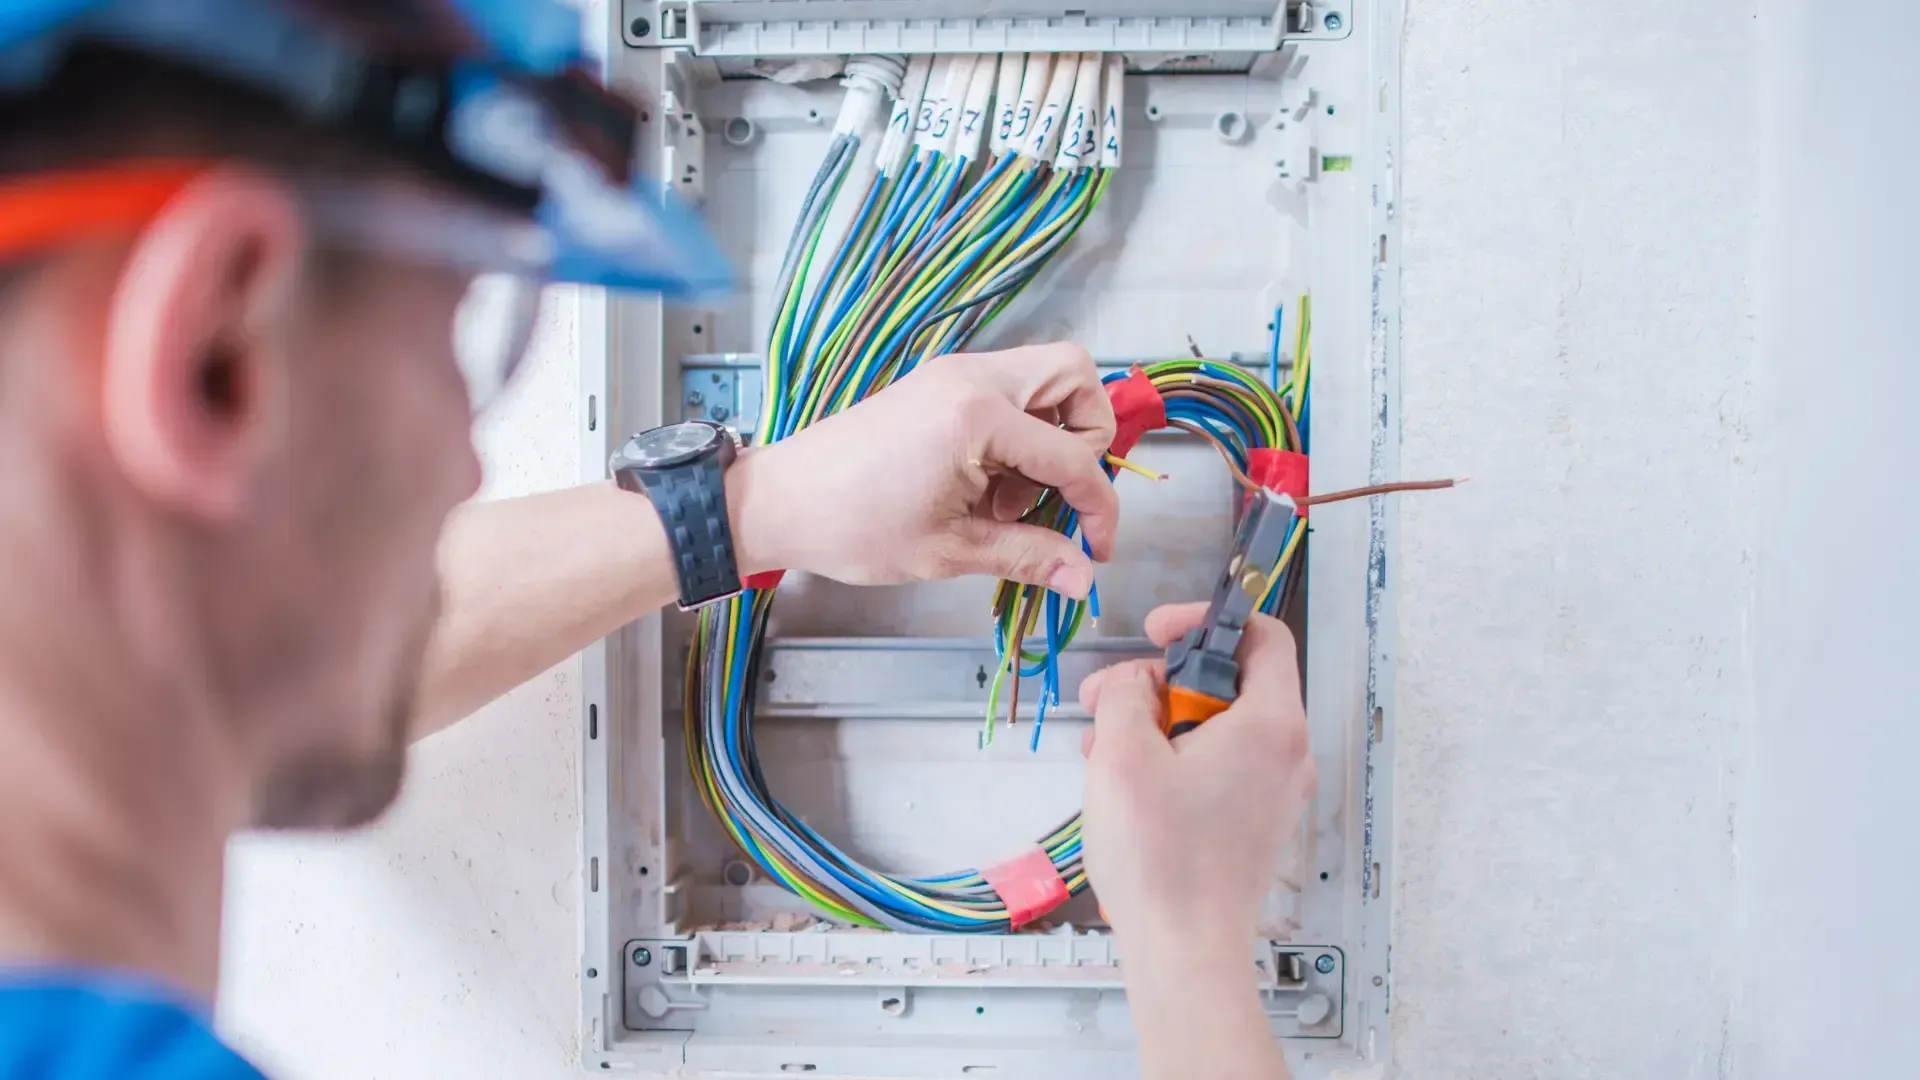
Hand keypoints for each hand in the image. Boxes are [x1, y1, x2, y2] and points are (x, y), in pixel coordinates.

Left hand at [735, 343, 1118, 596]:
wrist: (781, 500)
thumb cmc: (852, 525)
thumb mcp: (949, 550)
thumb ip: (1027, 557)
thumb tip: (1083, 578)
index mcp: (979, 416)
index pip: (1075, 454)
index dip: (1098, 507)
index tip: (1095, 549)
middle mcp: (973, 378)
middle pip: (1075, 376)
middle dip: (1089, 436)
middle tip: (1059, 495)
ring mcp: (954, 375)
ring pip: (1044, 379)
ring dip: (1052, 436)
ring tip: (1011, 502)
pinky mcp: (939, 385)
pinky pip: (1007, 394)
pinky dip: (1019, 433)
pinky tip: (987, 488)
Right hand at [1077, 603, 1315, 951]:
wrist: (1185, 950)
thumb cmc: (1162, 857)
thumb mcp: (1122, 753)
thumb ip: (1125, 693)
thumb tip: (1132, 684)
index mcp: (1271, 724)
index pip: (1261, 635)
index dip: (1204, 620)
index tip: (1155, 634)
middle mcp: (1286, 754)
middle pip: (1228, 682)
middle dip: (1159, 682)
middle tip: (1107, 700)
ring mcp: (1273, 793)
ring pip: (1215, 728)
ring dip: (1157, 725)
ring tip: (1103, 750)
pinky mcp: (1253, 824)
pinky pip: (1216, 768)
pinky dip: (1173, 761)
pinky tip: (1125, 785)